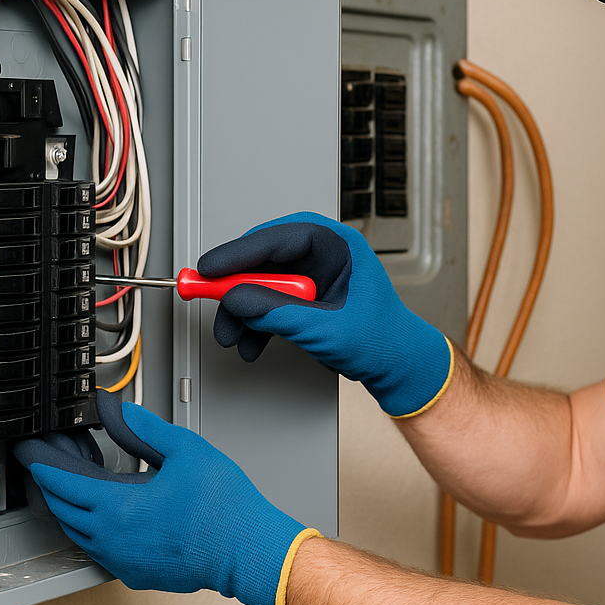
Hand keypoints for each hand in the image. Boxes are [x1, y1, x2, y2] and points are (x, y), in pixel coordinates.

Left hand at [12, 391, 318, 604]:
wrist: (248, 551)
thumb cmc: (224, 509)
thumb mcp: (185, 450)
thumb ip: (145, 429)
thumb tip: (120, 413)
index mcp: (117, 508)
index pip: (63, 485)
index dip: (43, 467)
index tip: (32, 455)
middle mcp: (112, 540)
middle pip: (63, 512)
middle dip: (51, 488)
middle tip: (48, 469)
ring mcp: (123, 561)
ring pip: (79, 535)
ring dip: (71, 512)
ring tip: (74, 491)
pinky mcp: (137, 574)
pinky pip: (100, 552)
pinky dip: (92, 532)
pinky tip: (106, 519)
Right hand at [197, 210, 453, 417]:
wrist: (396, 366)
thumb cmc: (383, 340)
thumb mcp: (326, 328)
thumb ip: (278, 313)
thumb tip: (237, 300)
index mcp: (338, 245)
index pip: (278, 238)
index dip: (238, 252)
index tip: (209, 268)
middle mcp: (322, 254)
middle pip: (263, 259)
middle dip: (235, 287)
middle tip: (208, 300)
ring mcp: (311, 275)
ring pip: (260, 283)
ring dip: (242, 312)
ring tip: (232, 337)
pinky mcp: (303, 296)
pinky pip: (268, 302)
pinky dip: (255, 323)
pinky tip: (250, 344)